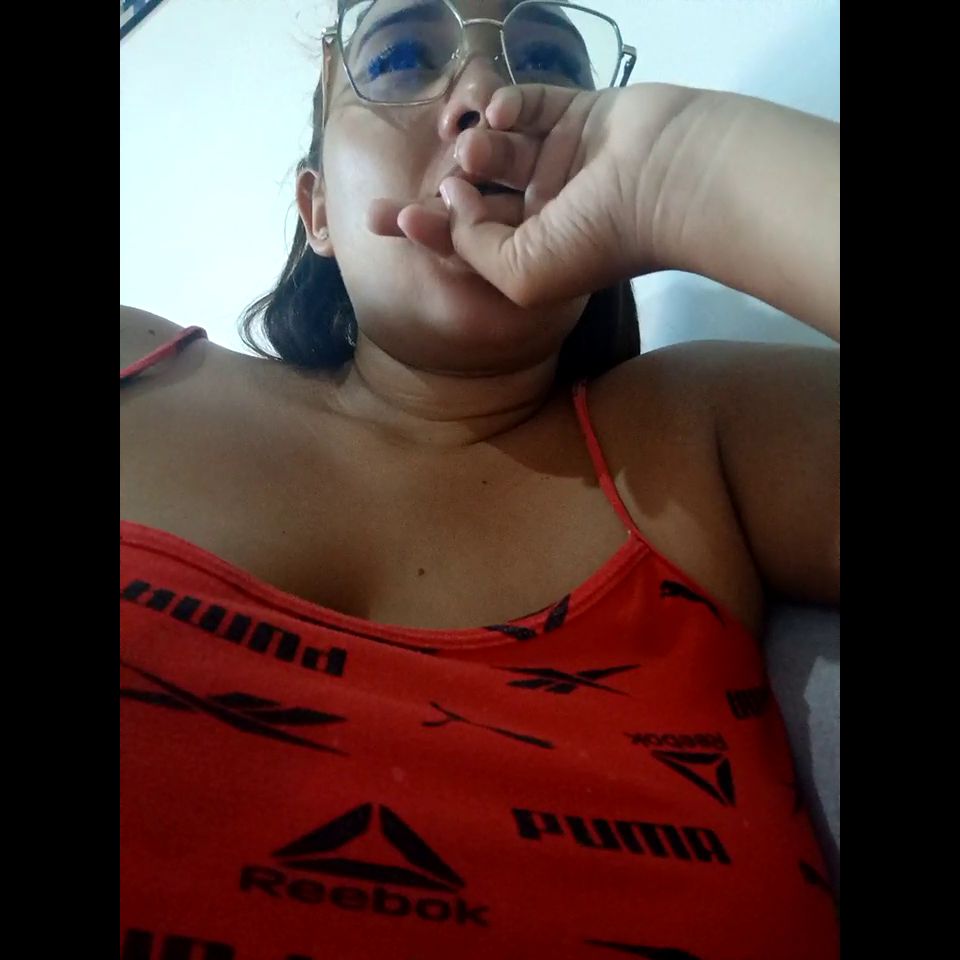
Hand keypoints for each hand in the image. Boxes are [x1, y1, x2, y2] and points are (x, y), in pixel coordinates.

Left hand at [368, 82, 699, 306]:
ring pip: (498, 149)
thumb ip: (473, 247)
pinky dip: (505, 105)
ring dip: (474, 146)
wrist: (670, 180)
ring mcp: (563, 161)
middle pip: (475, 196)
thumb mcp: (521, 273)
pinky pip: (529, 106)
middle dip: (435, 192)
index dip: (428, 231)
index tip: (384, 221)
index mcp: (535, 252)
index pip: (472, 241)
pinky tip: (496, 113)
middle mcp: (545, 210)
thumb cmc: (598, 237)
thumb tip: (451, 202)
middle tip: (384, 198)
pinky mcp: (579, 115)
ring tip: (473, 146)